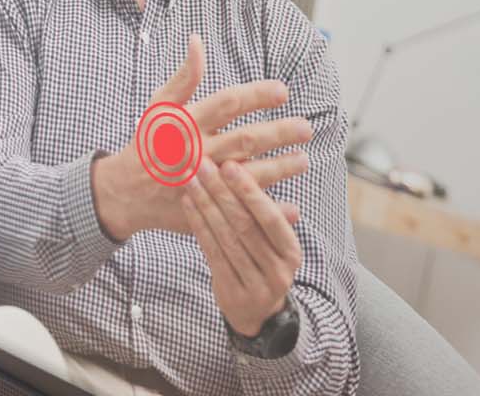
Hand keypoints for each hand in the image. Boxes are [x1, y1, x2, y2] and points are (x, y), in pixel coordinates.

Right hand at [91, 34, 313, 241]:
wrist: (125, 193)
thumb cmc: (147, 144)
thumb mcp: (159, 107)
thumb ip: (183, 77)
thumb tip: (197, 41)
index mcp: (186, 124)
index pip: (227, 103)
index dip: (257, 95)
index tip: (283, 92)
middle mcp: (196, 152)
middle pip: (245, 140)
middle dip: (279, 133)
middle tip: (305, 128)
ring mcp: (202, 183)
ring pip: (249, 175)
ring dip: (280, 168)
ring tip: (303, 160)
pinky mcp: (205, 209)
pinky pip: (242, 211)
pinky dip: (268, 208)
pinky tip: (293, 206)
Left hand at [185, 149, 306, 336]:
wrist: (257, 314)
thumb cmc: (263, 265)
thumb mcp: (274, 245)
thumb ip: (268, 215)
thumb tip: (263, 170)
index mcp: (291, 252)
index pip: (270, 218)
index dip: (249, 191)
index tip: (230, 165)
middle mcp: (277, 270)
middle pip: (245, 226)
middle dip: (222, 192)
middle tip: (203, 166)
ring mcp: (255, 284)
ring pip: (226, 239)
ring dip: (206, 206)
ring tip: (190, 181)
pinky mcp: (232, 292)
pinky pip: (212, 253)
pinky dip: (199, 226)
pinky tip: (188, 205)